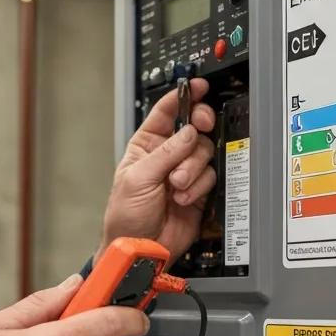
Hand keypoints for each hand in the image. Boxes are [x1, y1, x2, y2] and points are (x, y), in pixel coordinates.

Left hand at [97, 78, 216, 266]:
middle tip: (198, 130)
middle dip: (197, 130)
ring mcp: (184, 172)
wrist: (139, 248)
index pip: (166, 112)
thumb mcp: (138, 179)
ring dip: (192, 168)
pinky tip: (184, 197)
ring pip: (204, 153)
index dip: (183, 96)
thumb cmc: (125, 217)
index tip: (197, 86)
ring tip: (177, 185)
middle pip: (194, 128)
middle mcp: (167, 156)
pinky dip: (199, 186)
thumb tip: (189, 132)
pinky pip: (210, 177)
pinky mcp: (198, 190)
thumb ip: (166, 153)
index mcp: (146, 146)